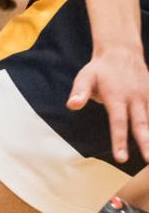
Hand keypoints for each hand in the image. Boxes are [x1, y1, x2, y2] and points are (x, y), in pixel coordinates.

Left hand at [69, 47, 148, 164]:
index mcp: (117, 97)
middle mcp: (135, 98)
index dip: (119, 141)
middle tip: (148, 161)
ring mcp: (146, 97)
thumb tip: (72, 105)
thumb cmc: (100, 69)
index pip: (118, 122)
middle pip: (141, 124)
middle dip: (145, 144)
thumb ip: (80, 92)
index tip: (121, 159)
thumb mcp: (86, 77)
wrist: (122, 51)